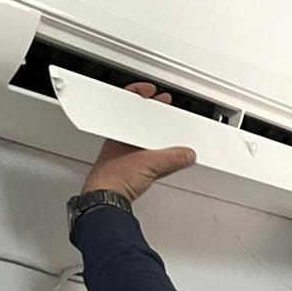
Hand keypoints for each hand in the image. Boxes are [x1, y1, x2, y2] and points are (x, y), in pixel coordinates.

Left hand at [80, 82, 196, 201]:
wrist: (105, 199)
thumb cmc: (113, 177)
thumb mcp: (150, 163)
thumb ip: (172, 158)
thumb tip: (186, 154)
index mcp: (120, 130)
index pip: (129, 103)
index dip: (140, 93)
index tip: (151, 91)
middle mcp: (119, 140)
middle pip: (137, 121)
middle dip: (152, 115)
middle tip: (163, 109)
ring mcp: (121, 155)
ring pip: (140, 140)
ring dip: (152, 137)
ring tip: (166, 135)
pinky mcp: (126, 170)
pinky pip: (142, 157)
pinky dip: (153, 155)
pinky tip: (160, 159)